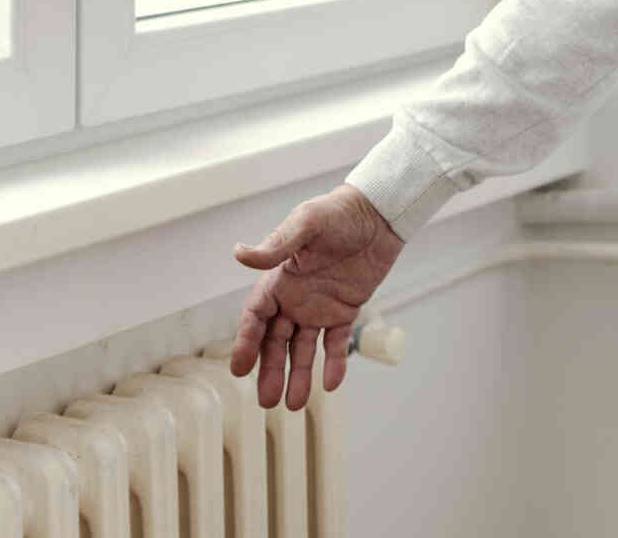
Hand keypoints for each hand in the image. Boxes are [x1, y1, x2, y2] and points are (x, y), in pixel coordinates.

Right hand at [229, 183, 405, 410]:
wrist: (378, 214)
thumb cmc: (337, 212)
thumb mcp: (306, 224)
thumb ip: (277, 246)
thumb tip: (239, 254)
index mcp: (280, 279)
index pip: (255, 317)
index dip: (246, 342)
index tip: (239, 368)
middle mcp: (295, 297)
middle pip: (276, 341)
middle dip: (270, 370)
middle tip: (267, 401)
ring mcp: (319, 306)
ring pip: (302, 348)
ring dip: (297, 375)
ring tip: (294, 405)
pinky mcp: (345, 311)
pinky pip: (336, 343)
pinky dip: (334, 363)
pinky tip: (331, 384)